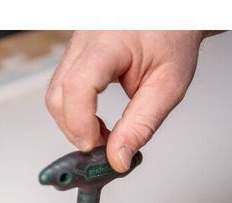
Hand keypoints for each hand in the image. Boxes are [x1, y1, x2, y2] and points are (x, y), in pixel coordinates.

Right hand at [46, 31, 205, 171]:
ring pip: (56, 95)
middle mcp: (85, 40)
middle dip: (75, 130)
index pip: (78, 86)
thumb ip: (142, 125)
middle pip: (58, 95)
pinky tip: (97, 122)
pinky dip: (77, 112)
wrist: (174, 15)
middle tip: (102, 149)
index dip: (81, 123)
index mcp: (109, 43)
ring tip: (104, 136)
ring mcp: (77, 46)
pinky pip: (64, 89)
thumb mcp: (168, 85)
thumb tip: (118, 158)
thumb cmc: (174, 37)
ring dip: (75, 124)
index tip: (96, 148)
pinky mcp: (76, 56)